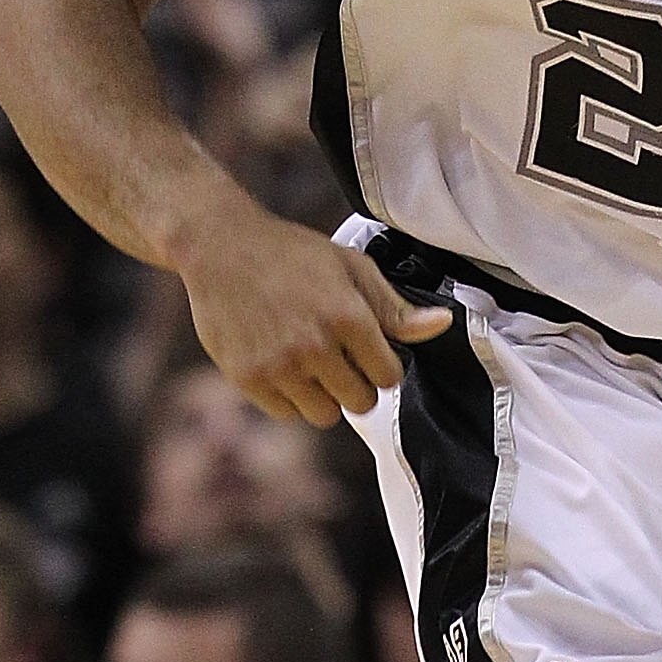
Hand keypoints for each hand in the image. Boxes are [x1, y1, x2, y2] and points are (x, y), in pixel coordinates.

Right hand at [181, 199, 449, 427]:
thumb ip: (395, 307)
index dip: (383, 365)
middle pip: (361, 403)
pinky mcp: (247, 378)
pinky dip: (290, 397)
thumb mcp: (351, 268)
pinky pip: (287, 413)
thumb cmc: (293, 254)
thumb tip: (442, 325)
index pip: (389, 377)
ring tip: (311, 363)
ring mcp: (278, 365)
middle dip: (357, 384)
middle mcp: (314, 346)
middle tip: (338, 357)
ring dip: (324, 395)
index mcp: (348, 316)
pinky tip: (283, 365)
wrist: (219, 246)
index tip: (368, 351)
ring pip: (325, 415)